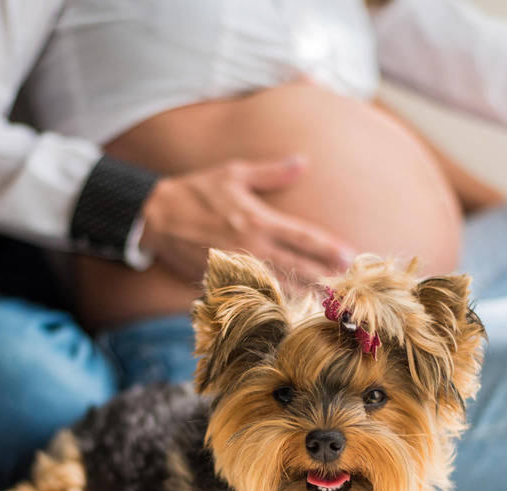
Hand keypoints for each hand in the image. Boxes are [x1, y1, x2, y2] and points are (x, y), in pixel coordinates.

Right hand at [139, 154, 356, 290]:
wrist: (156, 217)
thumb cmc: (197, 191)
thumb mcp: (234, 173)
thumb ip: (272, 172)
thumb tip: (303, 161)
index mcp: (258, 220)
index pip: (302, 236)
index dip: (327, 247)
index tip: (349, 255)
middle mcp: (251, 247)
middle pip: (297, 267)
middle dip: (324, 276)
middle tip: (350, 286)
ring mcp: (238, 268)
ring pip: (279, 287)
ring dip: (304, 295)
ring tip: (329, 303)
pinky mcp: (224, 280)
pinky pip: (254, 296)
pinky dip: (274, 304)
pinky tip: (291, 312)